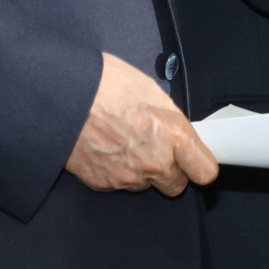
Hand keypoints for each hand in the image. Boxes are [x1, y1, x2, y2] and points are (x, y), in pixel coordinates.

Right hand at [65, 53, 219, 196]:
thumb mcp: (151, 91)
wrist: (63, 96)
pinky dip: (115, 170)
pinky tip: (105, 147)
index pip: (205, 172)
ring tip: (122, 141)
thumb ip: (169, 120)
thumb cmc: (106, 83)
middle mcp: (155, 163)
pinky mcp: (103, 184)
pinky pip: (119, 183)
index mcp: (173, 136)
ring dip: (140, 170)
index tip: (195, 159)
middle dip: (170, 171)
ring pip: (145, 184)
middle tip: (155, 148)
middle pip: (176, 185)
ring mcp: (128, 177)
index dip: (200, 165)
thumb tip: (173, 131)